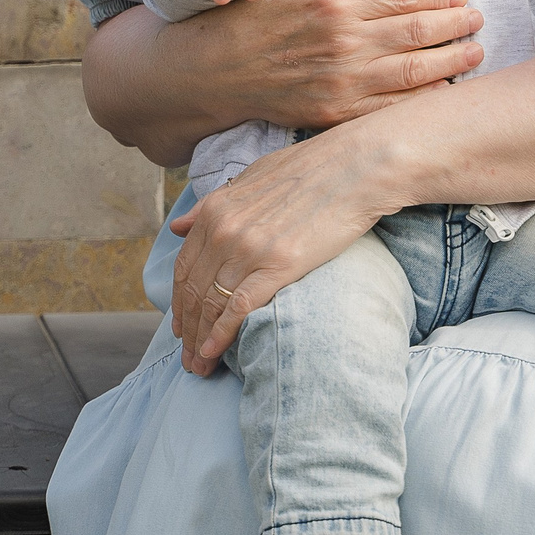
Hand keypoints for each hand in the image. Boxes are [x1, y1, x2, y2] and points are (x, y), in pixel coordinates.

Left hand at [168, 128, 399, 372]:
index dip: (178, 303)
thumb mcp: (252, 177)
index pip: (184, 268)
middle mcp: (224, 230)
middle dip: (187, 330)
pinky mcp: (278, 265)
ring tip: (199, 367)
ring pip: (211, 305)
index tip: (181, 327)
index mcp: (216, 209)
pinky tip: (213, 353)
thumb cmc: (312, 168)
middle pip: (194, 292)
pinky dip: (221, 335)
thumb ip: (212, 204)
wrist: (356, 167)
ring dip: (200, 341)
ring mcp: (249, 248)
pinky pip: (238, 308)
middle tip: (187, 359)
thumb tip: (178, 226)